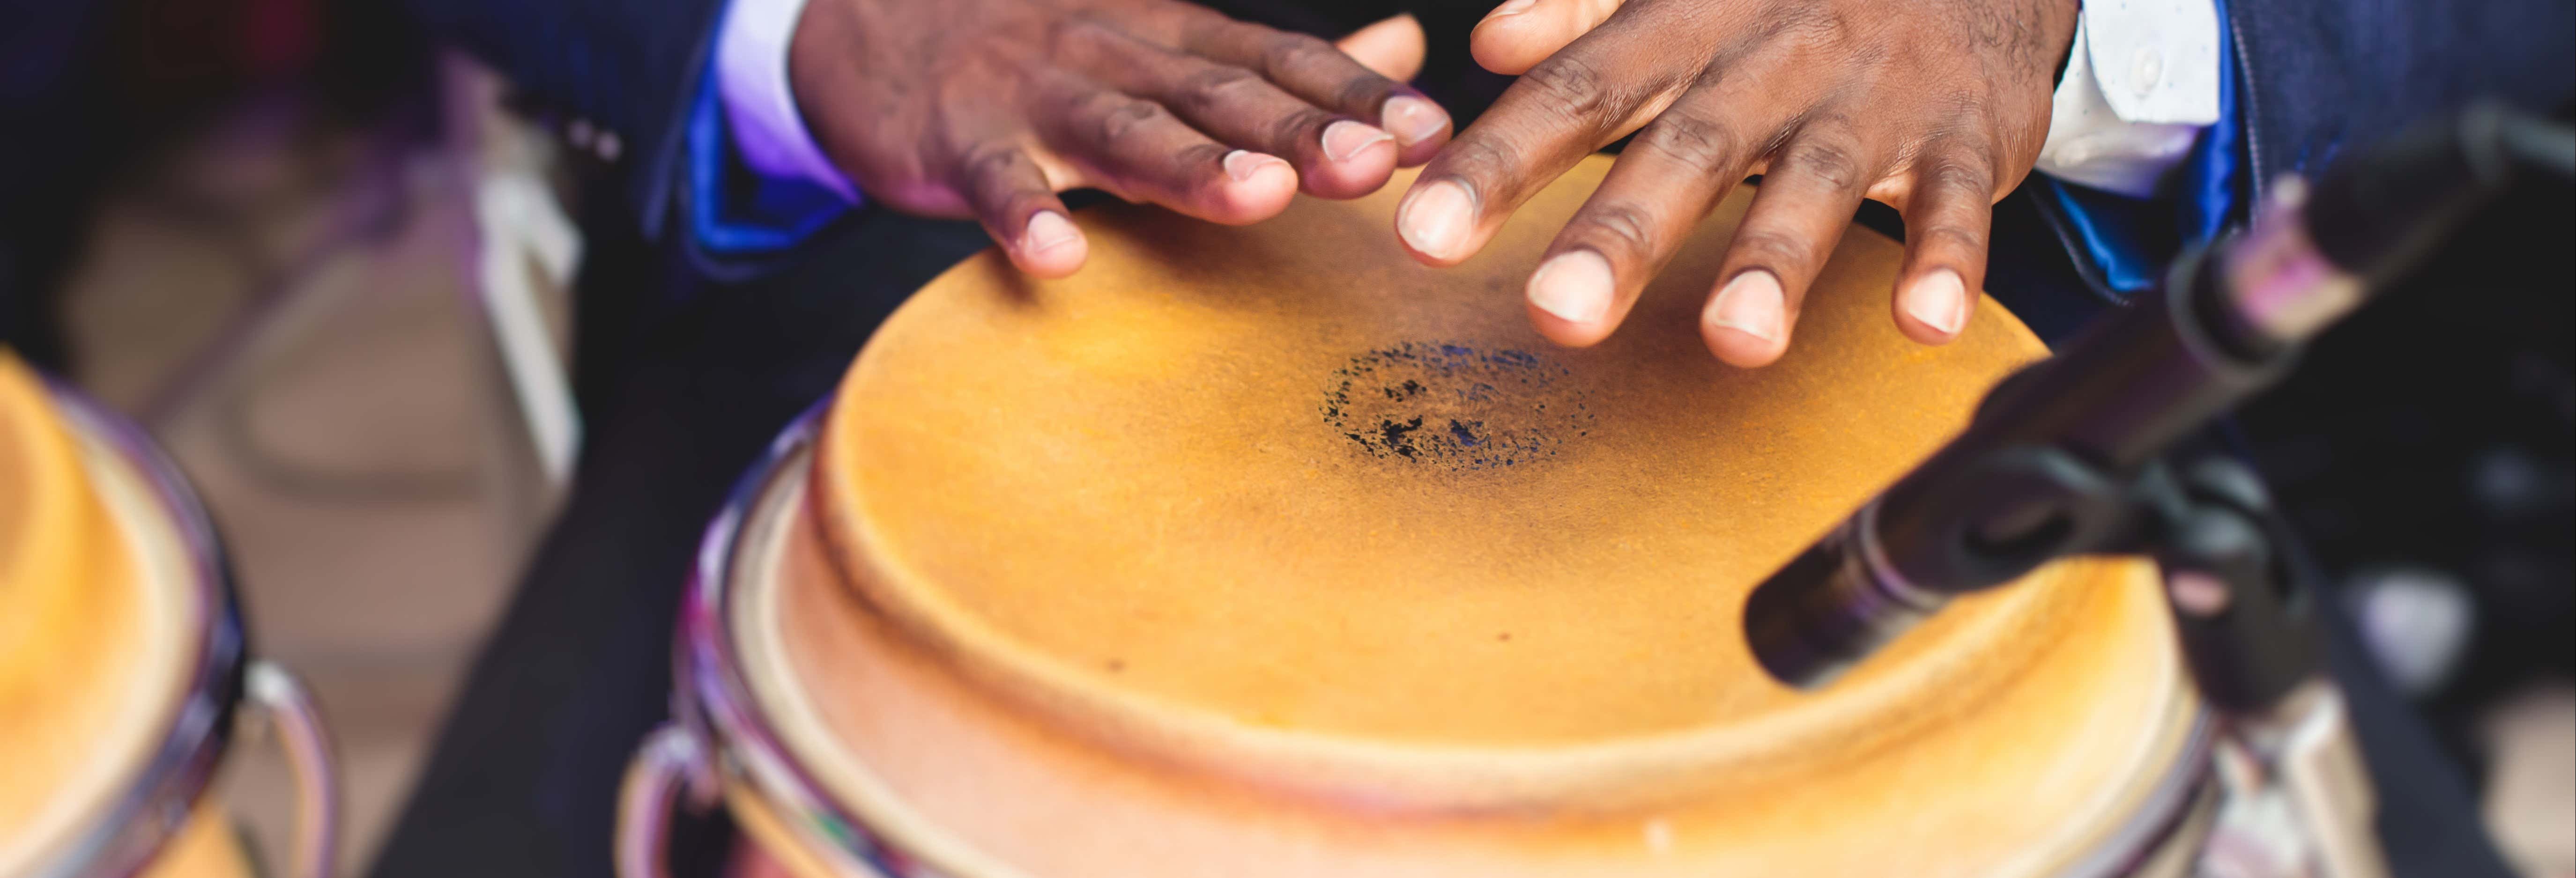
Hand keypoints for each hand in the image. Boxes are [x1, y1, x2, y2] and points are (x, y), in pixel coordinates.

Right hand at [790, 3, 1450, 275]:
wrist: (877, 20)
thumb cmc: (1047, 50)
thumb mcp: (1169, 43)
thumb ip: (1281, 63)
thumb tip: (1405, 48)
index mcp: (1175, 40)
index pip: (1279, 61)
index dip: (1354, 94)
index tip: (1431, 135)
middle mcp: (1118, 57)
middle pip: (1220, 95)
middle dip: (1302, 129)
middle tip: (1374, 165)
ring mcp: (1035, 95)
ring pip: (1123, 130)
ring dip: (1191, 164)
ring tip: (1258, 198)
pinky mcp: (956, 138)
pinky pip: (994, 180)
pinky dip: (1026, 215)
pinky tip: (1061, 258)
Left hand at [1396, 0, 2077, 365]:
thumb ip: (1583, 13)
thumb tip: (1486, 42)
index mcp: (1689, 21)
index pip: (1577, 93)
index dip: (1498, 163)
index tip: (1424, 237)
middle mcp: (1773, 58)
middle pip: (1686, 148)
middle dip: (1620, 233)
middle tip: (1556, 314)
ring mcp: (1872, 99)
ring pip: (1819, 179)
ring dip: (1777, 259)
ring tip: (1737, 341)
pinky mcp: (1963, 135)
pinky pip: (1956, 200)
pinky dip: (1946, 258)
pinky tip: (1925, 323)